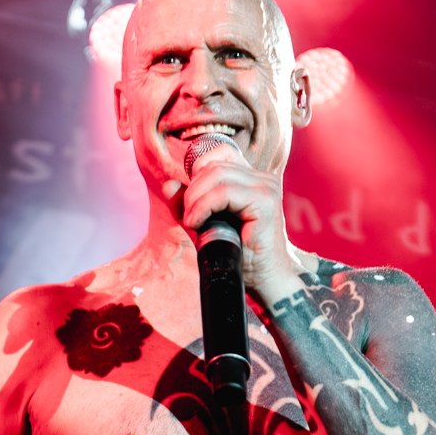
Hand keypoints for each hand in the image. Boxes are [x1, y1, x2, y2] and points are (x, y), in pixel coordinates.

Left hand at [176, 140, 305, 304]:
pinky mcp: (265, 201)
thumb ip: (187, 204)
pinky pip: (225, 192)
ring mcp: (266, 187)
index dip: (198, 171)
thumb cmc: (239, 254)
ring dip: (195, 199)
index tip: (192, 202)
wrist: (265, 281)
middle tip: (188, 218)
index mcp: (252, 179)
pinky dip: (204, 207)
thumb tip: (169, 184)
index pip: (219, 153)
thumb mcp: (205, 224)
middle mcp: (262, 178)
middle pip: (214, 165)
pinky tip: (197, 224)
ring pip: (217, 175)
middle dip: (192, 190)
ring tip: (192, 223)